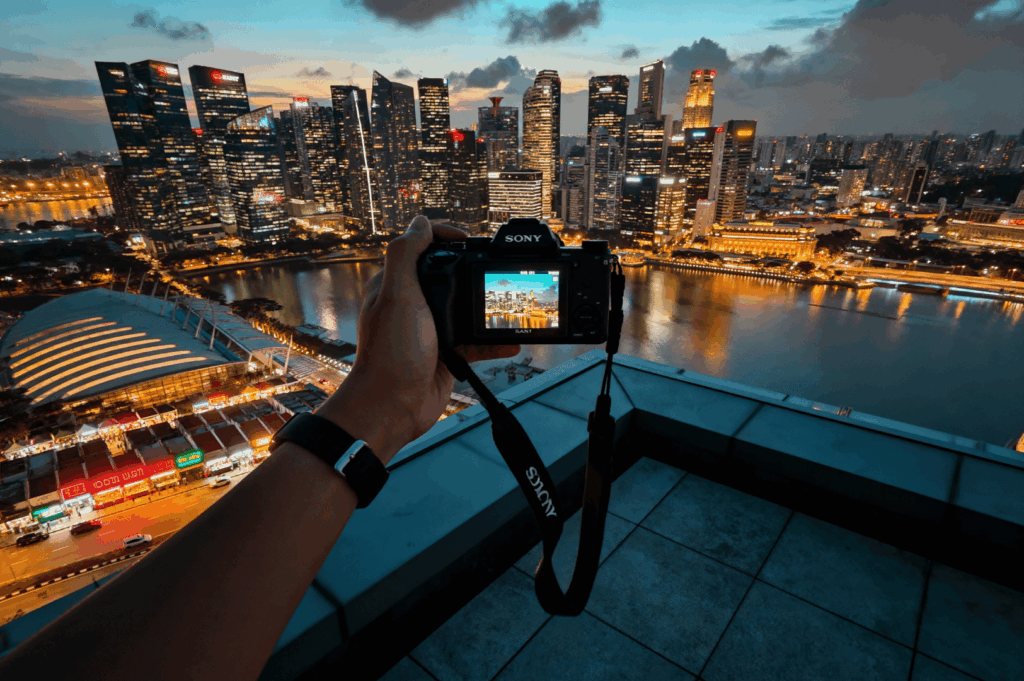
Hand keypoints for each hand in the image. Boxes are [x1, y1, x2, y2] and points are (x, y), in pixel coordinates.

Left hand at [317, 216, 519, 463]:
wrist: (392, 408)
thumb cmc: (391, 354)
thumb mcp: (398, 296)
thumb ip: (407, 255)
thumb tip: (420, 221)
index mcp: (395, 285)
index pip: (421, 248)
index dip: (445, 238)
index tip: (469, 241)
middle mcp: (412, 305)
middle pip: (449, 276)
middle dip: (474, 272)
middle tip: (497, 271)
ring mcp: (430, 330)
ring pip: (465, 310)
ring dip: (487, 309)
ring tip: (510, 307)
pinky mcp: (446, 353)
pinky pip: (475, 342)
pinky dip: (494, 342)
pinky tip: (511, 342)